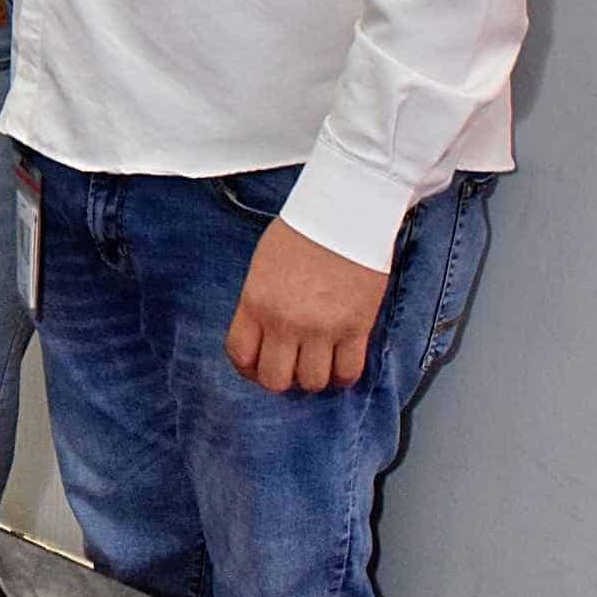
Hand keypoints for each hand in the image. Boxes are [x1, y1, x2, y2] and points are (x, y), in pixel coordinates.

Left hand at [224, 218, 389, 393]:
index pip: (240, 355)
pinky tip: (340, 364)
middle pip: (275, 379)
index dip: (248, 369)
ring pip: (312, 382)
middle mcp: (285, 321)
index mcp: (256, 302)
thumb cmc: (302, 231)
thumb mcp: (262, 266)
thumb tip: (263, 334)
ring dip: (313, 377)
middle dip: (280, 378)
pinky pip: (348, 373)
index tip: (258, 366)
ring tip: (317, 362)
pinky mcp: (355, 328)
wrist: (343, 214)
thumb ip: (258, 303)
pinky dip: (343, 376)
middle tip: (290, 367)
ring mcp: (321, 328)